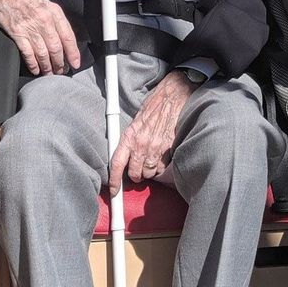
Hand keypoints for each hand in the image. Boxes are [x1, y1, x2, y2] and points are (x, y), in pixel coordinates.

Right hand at [0, 0, 80, 75]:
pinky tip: (35, 69)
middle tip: (61, 71)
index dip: (73, 53)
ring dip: (47, 66)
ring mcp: (30, 27)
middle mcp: (44, 20)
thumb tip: (64, 36)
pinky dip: (33, 64)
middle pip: (56, 48)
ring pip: (43, 53)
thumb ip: (55, 17)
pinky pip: (28, 53)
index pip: (68, 36)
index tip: (75, 63)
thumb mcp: (46, 1)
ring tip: (50, 72)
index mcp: (54, 12)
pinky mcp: (17, 33)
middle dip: (60, 63)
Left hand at [108, 70, 197, 193]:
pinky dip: (161, 166)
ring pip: (150, 173)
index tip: (114, 191)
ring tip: (151, 159)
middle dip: (136, 174)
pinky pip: (162, 167)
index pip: (117, 164)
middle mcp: (141, 144)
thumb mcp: (136, 120)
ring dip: (150, 170)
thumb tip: (125, 153)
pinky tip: (161, 156)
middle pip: (135, 174)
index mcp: (129, 136)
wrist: (173, 95)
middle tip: (139, 168)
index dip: (114, 181)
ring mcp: (156, 148)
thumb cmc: (155, 104)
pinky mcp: (169, 148)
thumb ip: (130, 138)